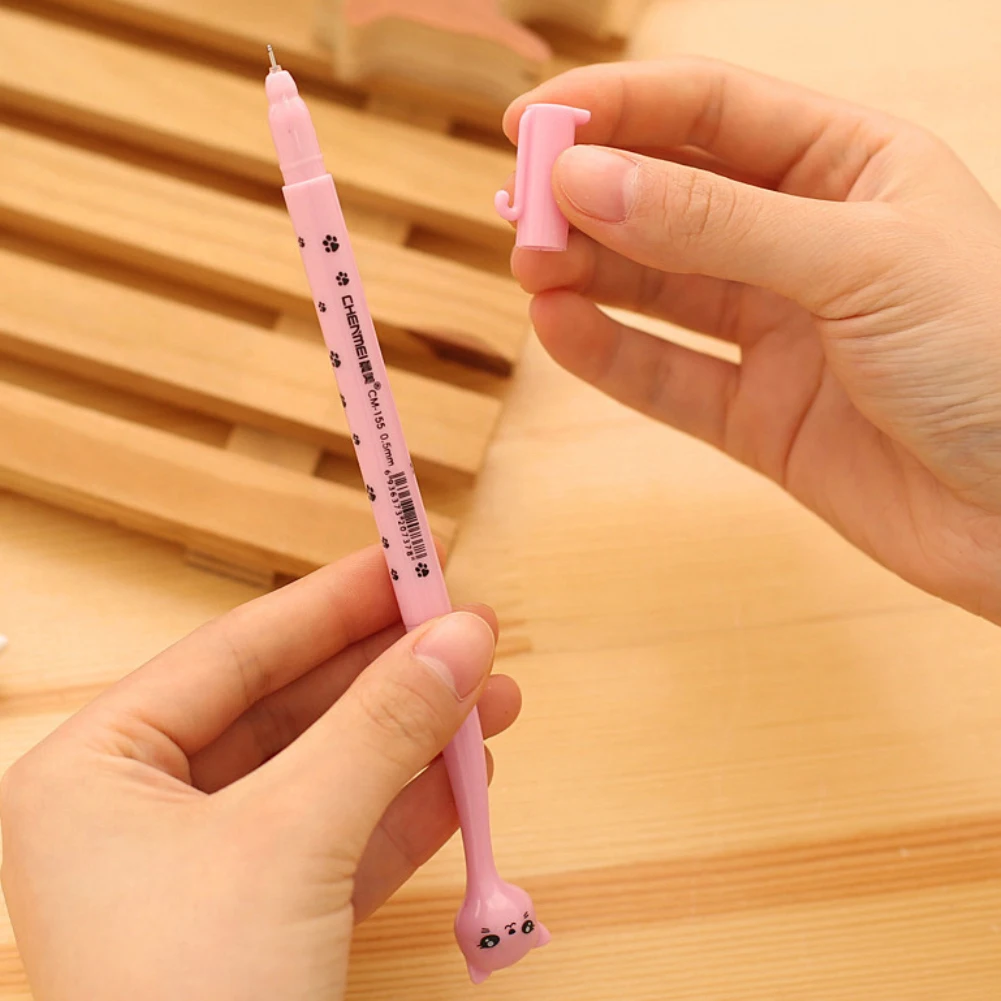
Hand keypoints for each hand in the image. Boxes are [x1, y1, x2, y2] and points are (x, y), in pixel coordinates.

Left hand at [0, 547, 518, 1000]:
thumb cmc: (194, 1000)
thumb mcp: (294, 839)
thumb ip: (381, 727)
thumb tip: (465, 636)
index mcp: (99, 769)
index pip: (235, 653)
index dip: (331, 603)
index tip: (408, 563)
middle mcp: (142, 810)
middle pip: (290, 710)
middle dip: (386, 675)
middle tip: (469, 632)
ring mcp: (204, 870)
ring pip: (326, 774)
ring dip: (413, 740)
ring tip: (494, 700)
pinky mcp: (261, 922)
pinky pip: (341, 840)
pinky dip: (407, 810)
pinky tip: (469, 775)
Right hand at [506, 59, 1000, 622]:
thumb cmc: (997, 359)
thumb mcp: (859, 261)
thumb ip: (718, 223)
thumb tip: (591, 181)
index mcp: (851, 165)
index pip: (711, 112)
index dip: (616, 109)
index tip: (531, 124)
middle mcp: (805, 242)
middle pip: (671, 198)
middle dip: (590, 196)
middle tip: (518, 207)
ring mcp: (779, 332)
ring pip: (659, 289)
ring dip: (589, 273)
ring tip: (528, 265)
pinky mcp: (759, 415)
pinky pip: (668, 376)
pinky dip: (611, 354)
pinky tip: (559, 329)